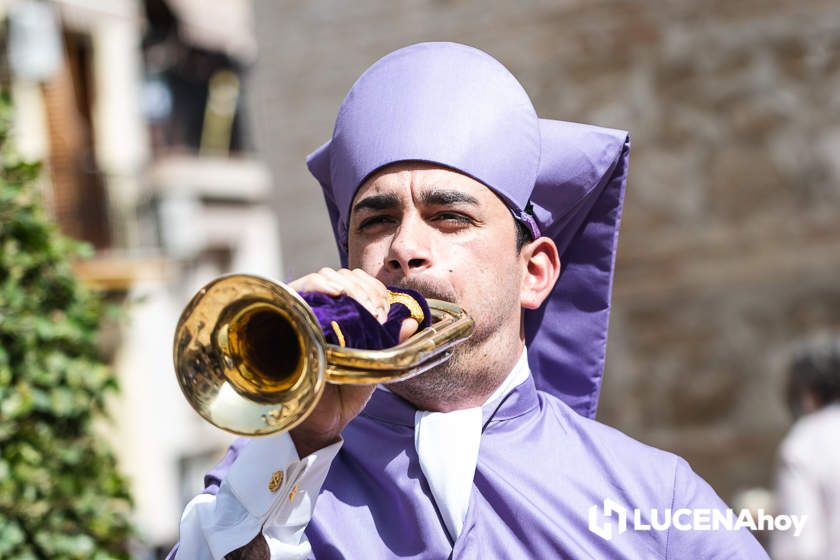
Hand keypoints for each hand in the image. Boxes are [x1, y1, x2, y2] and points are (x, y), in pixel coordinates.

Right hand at [287, 268, 418, 456]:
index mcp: (344, 318)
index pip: (358, 283)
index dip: (375, 288)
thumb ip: (391, 345)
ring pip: (323, 277)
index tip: (386, 307)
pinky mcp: (287, 319)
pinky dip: (318, 284)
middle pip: (342, 276)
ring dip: (348, 285)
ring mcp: (304, 314)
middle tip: (377, 310)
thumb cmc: (345, 395)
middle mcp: (323, 312)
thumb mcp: (374, 367)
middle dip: (365, 287)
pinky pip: (299, 288)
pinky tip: (337, 292)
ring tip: (363, 306)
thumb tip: (412, 322)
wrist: (322, 424)